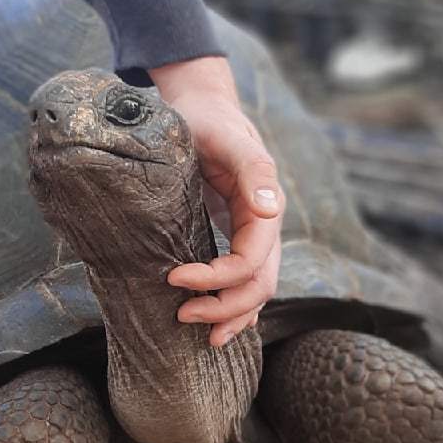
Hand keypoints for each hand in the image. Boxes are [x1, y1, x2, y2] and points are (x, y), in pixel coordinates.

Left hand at [149, 55, 283, 347]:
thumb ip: (251, 167)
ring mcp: (252, 232)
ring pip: (256, 288)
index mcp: (264, 205)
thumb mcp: (227, 136)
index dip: (217, 278)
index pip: (251, 261)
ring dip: (233, 316)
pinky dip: (236, 305)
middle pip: (259, 284)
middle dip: (225, 307)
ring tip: (205, 337)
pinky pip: (245, 278)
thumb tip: (269, 207)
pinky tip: (219, 324)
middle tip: (182, 315)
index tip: (174, 277)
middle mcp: (263, 224)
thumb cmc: (209, 120)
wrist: (204, 106)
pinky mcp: (235, 234)